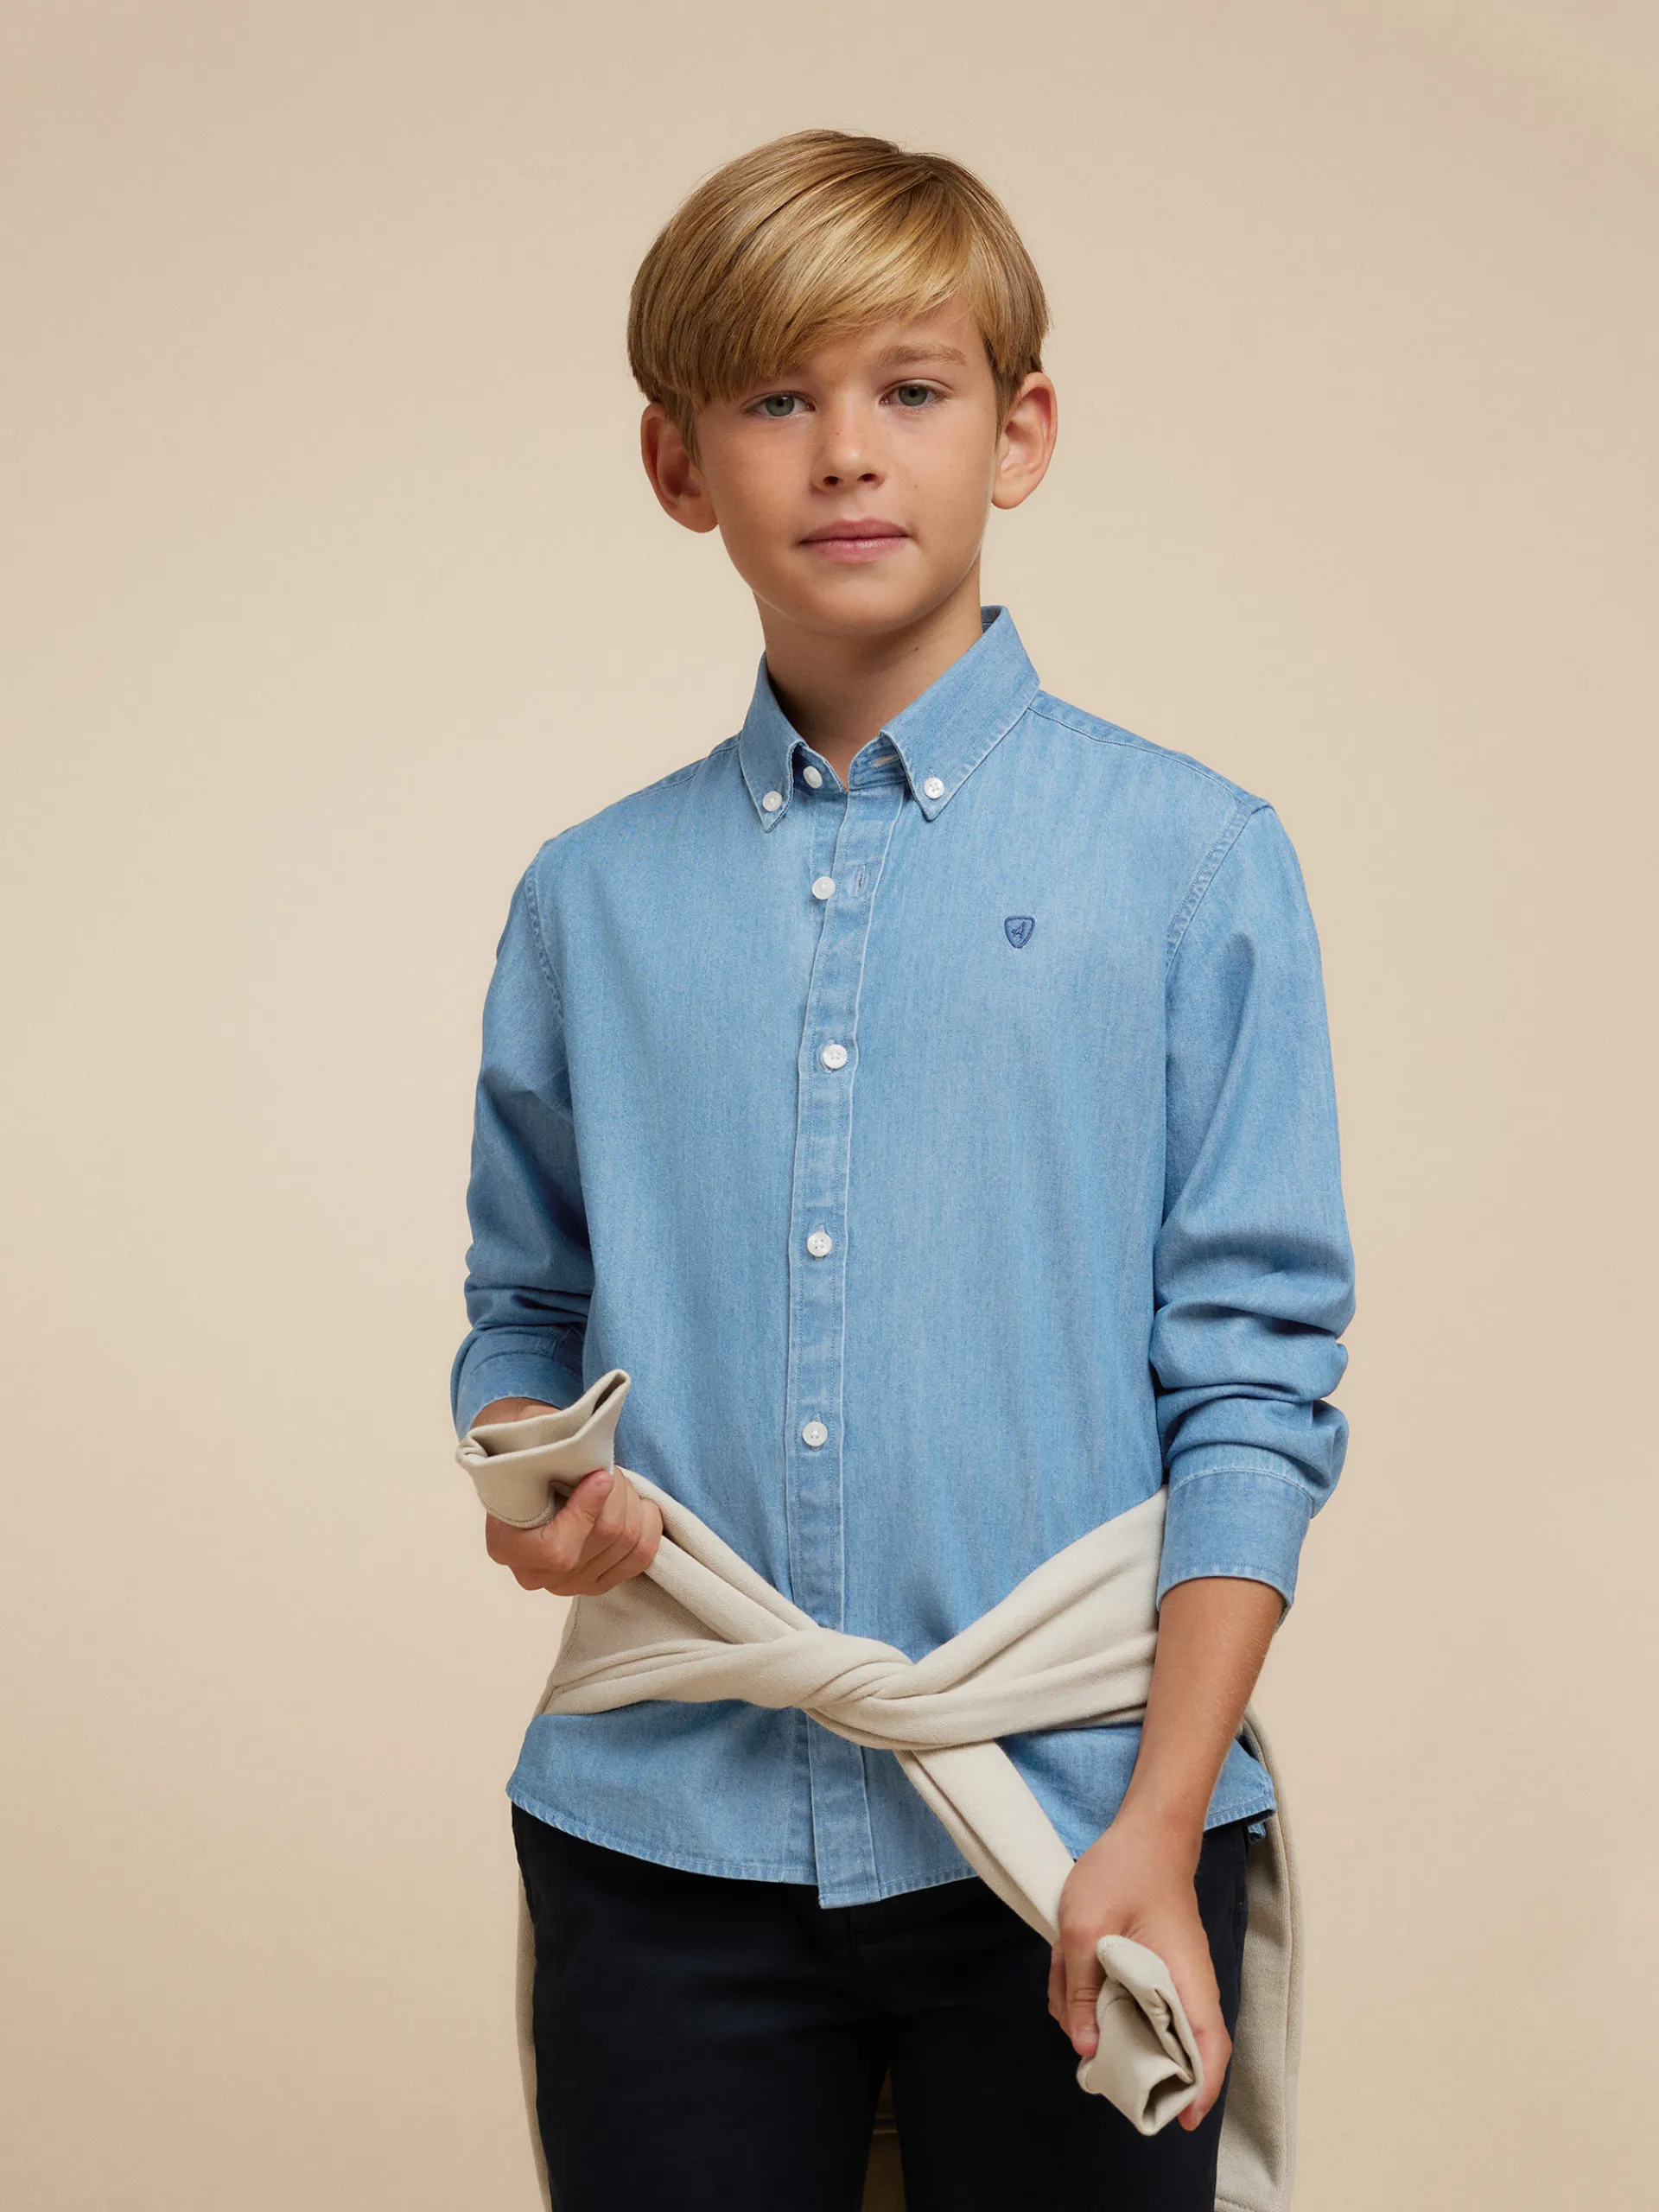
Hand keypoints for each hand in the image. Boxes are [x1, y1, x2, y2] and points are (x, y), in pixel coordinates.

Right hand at [484, 1465, 663, 1595]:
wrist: (524, 1482)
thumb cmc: (522, 1463)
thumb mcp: (522, 1452)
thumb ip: (545, 1455)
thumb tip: (587, 1460)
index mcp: (507, 1546)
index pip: (557, 1548)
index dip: (587, 1511)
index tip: (601, 1476)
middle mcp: (537, 1575)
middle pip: (603, 1538)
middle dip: (617, 1494)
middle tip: (608, 1469)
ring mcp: (569, 1585)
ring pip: (627, 1544)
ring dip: (632, 1504)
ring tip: (619, 1483)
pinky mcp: (596, 1582)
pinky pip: (639, 1559)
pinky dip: (648, 1526)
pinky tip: (641, 1505)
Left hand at [1048, 1805, 1229, 2130]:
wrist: (1145, 1830)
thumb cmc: (1125, 1870)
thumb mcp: (1085, 1928)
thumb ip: (1081, 1989)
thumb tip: (1083, 2047)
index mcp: (1186, 1977)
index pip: (1208, 2046)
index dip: (1199, 2089)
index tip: (1178, 2118)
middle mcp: (1185, 1985)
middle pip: (1168, 2047)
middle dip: (1122, 2053)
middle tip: (1087, 2052)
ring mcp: (1168, 1977)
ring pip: (1135, 2024)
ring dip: (1094, 2014)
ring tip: (1067, 1986)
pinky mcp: (1149, 1968)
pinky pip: (1123, 1999)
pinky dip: (1092, 1995)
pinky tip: (1068, 1971)